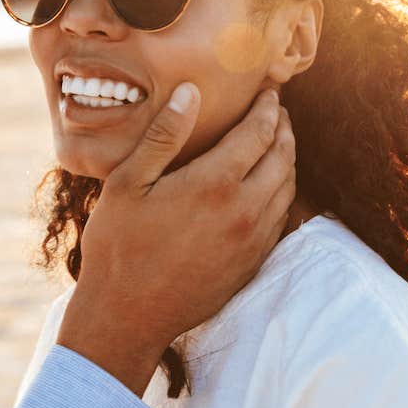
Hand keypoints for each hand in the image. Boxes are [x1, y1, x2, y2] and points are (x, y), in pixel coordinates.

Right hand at [57, 85, 295, 395]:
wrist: (127, 316)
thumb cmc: (119, 245)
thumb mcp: (128, 183)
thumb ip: (163, 136)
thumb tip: (190, 92)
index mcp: (215, 184)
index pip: (259, 132)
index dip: (268, 107)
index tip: (269, 91)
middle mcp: (245, 210)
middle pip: (283, 157)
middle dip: (283, 128)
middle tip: (277, 110)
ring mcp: (252, 240)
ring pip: (288, 188)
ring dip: (287, 158)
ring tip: (276, 141)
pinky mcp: (252, 263)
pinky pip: (281, 217)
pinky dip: (283, 190)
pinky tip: (268, 185)